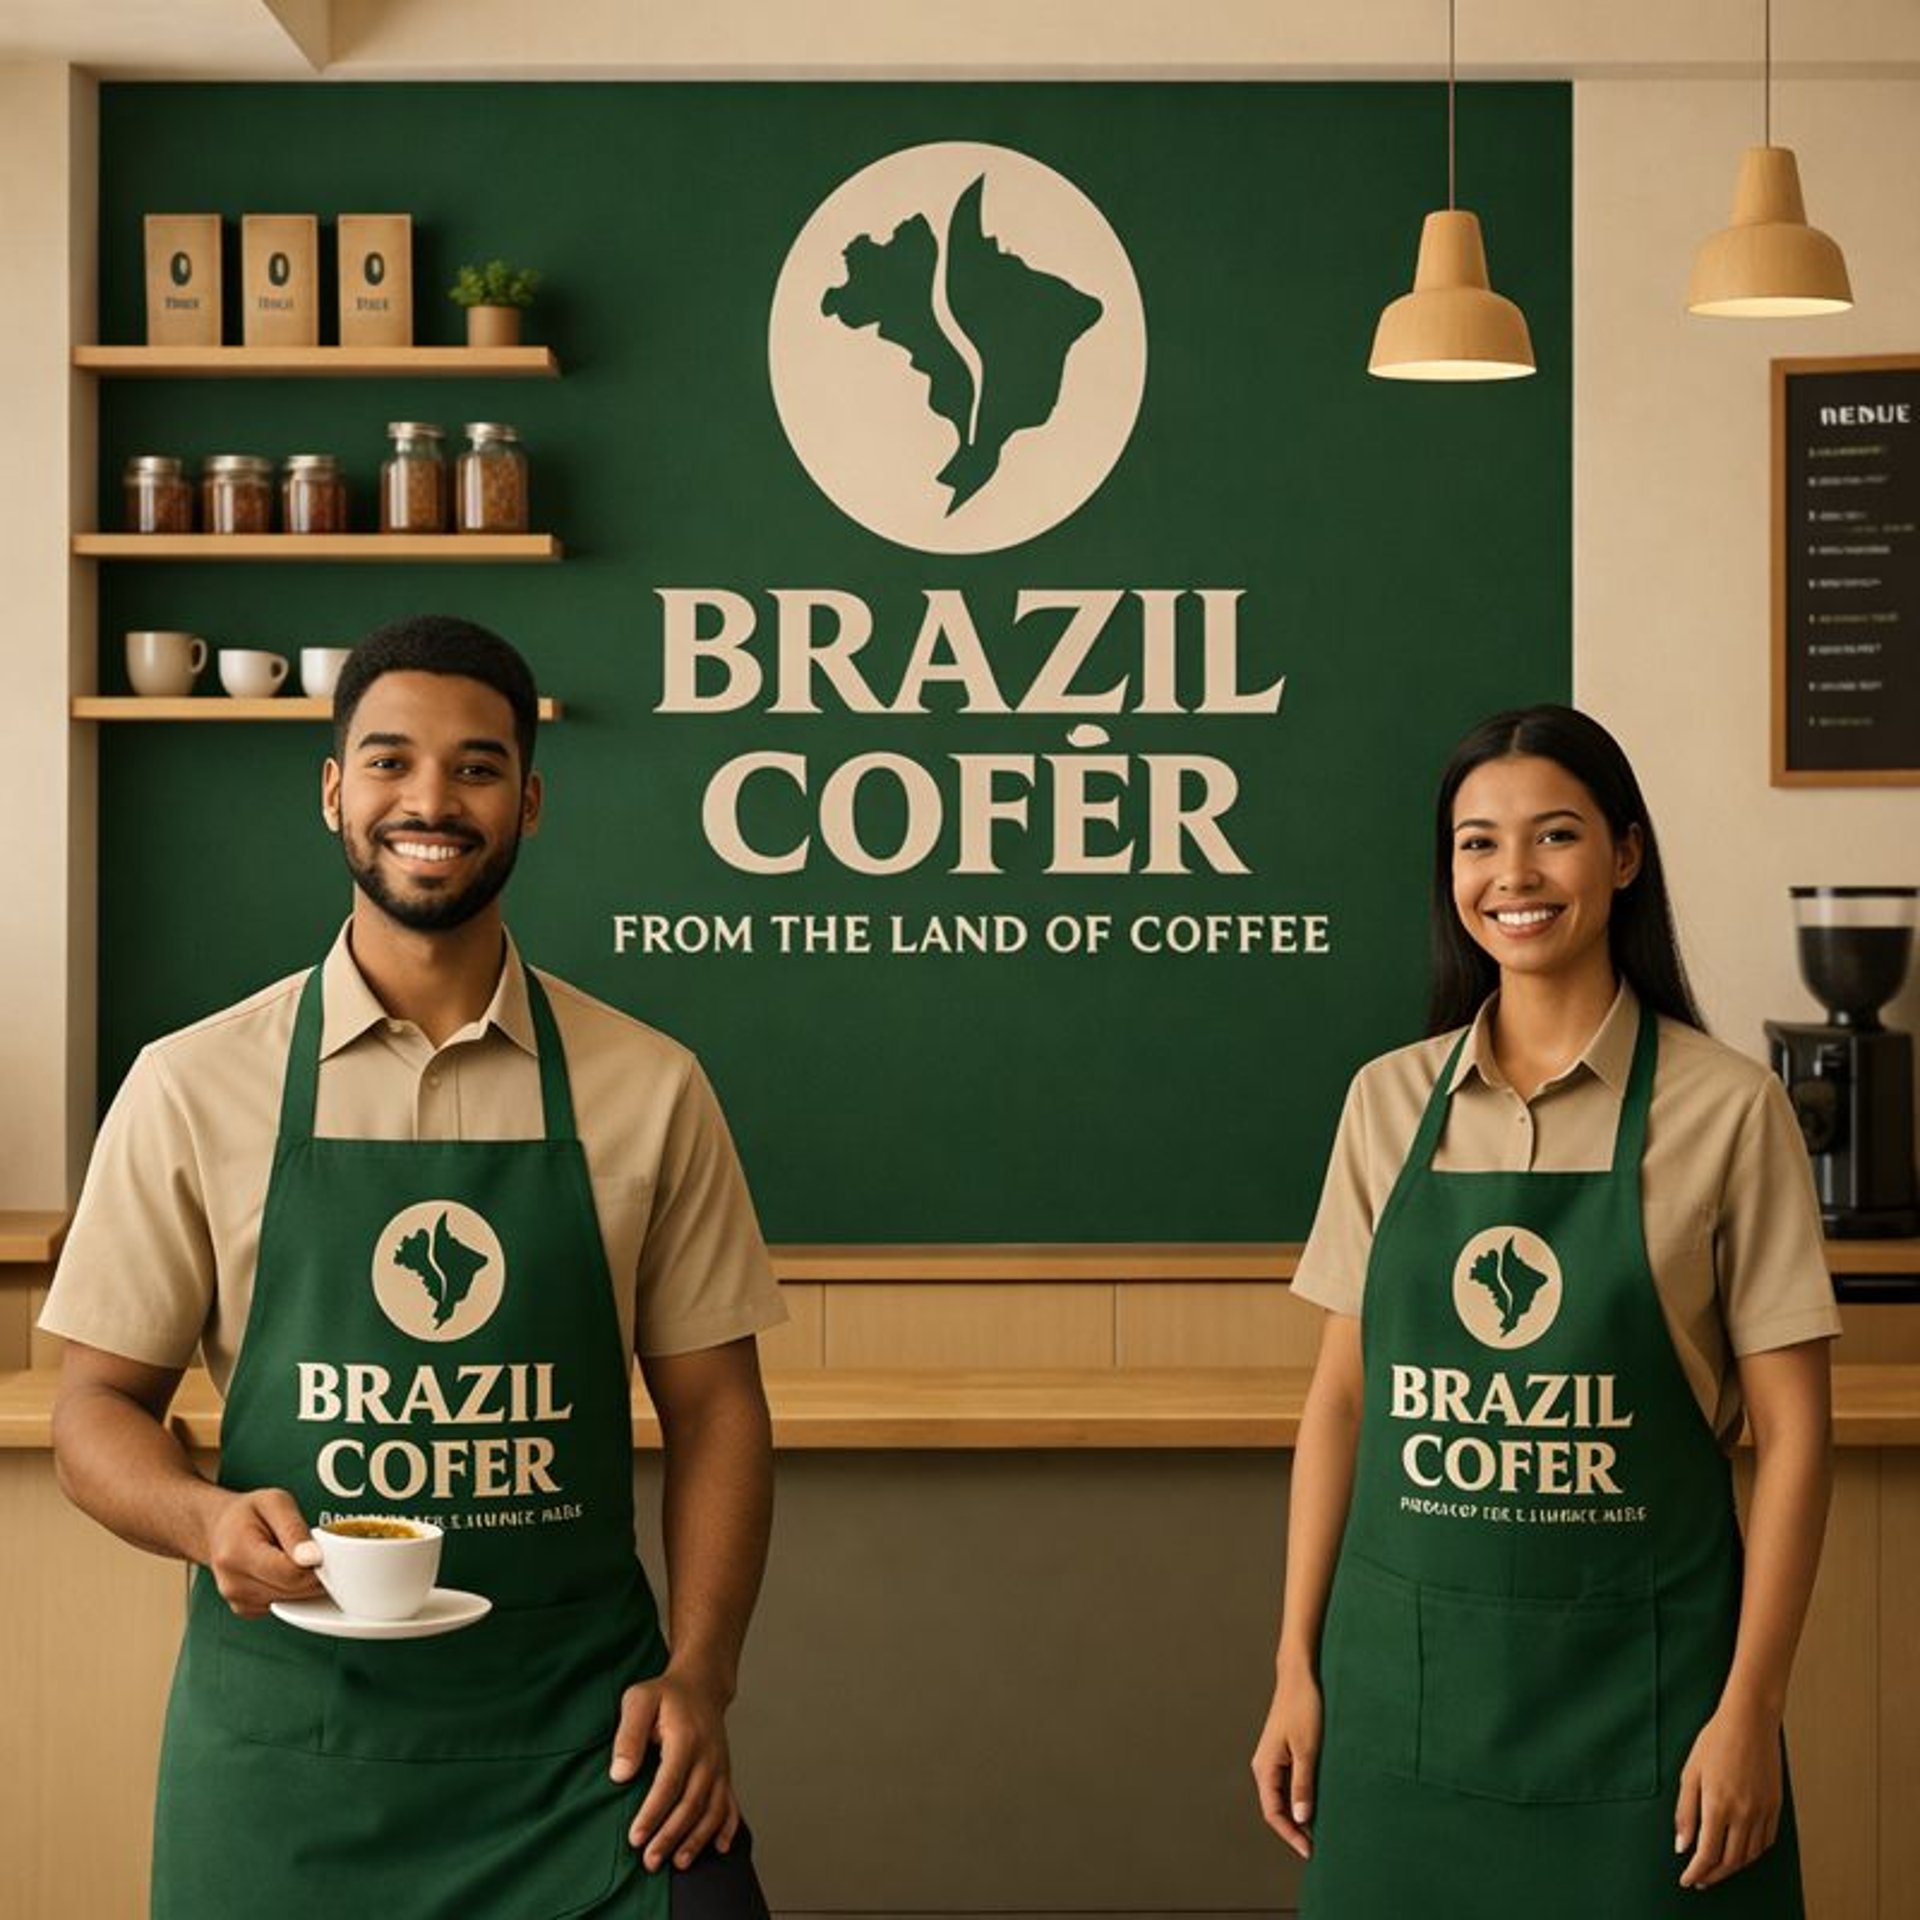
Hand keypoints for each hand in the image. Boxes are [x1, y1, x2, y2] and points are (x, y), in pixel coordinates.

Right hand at [202, 1487, 324, 1617]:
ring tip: (295, 1558)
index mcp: (238, 1554)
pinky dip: (292, 1590)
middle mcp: (234, 1583)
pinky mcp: (246, 1609)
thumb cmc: (247, 1513)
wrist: (219, 1528)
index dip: (318, 1565)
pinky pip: (284, 1606)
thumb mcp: (275, 1503)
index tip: (327, 1552)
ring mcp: (238, 1600)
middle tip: (315, 1551)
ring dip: (304, 1583)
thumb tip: (313, 1558)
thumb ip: (295, 1530)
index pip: (291, 1574)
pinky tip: (284, 1571)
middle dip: (315, 1573)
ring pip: (292, 1602)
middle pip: (294, 1591)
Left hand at [611, 1664, 741, 1871]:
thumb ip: (628, 1735)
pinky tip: (721, 1848)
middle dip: (671, 1835)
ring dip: (697, 1839)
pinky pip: (731, 1804)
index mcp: (686, 1738)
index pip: (669, 1783)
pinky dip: (728, 1828)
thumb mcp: (638, 1700)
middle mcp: (708, 1755)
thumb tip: (619, 1775)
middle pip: (691, 1803)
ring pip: (712, 1809)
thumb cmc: (665, 1695)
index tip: (635, 1838)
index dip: (653, 1813)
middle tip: (650, 1861)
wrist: (702, 1685)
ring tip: (678, 1862)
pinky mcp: (725, 1773)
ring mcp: (720, 1766)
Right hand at [1251, 1667, 1322, 1859]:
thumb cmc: (1303, 1708)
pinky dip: (1300, 1798)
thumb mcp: (1307, 1750)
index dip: (1290, 1835)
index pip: (1273, 1812)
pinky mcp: (1283, 1752)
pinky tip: (1316, 1804)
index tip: (1310, 1851)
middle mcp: (1264, 1765)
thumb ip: (1303, 1785)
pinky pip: (1288, 1784)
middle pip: (1275, 1808)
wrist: (1300, 1676)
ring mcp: (1273, 1759)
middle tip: (1317, 1847)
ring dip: (1297, 1814)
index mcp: (1265, 1766)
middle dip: (1294, 1829)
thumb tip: (1302, 1819)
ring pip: (1282, 1796)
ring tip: (1319, 1830)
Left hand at [1675, 1698, 1783, 1888]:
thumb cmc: (1715, 1742)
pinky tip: (1740, 1853)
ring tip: (1717, 1870)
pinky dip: (1752, 1854)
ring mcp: (1763, 1812)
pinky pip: (1765, 1842)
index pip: (1708, 1853)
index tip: (1687, 1880)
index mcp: (1718, 1804)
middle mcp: (1744, 1813)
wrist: (1750, 1722)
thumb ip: (1685, 1812)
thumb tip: (1683, 1847)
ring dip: (1733, 1868)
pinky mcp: (1775, 1807)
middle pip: (1730, 1861)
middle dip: (1713, 1875)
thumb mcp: (1690, 1773)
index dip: (1696, 1871)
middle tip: (1700, 1880)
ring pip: (1750, 1855)